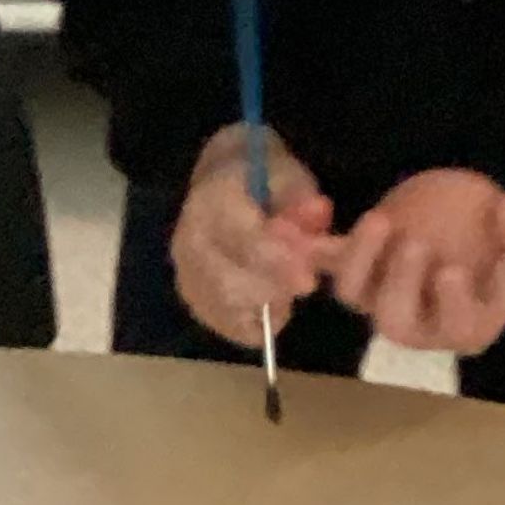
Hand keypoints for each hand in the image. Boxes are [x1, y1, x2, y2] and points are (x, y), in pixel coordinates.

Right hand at [173, 122, 337, 347]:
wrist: (227, 181)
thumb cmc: (264, 180)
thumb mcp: (289, 178)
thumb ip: (302, 202)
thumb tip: (318, 216)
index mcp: (211, 201)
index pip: (241, 240)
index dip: (276, 264)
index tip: (309, 281)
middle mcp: (188, 241)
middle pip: (228, 284)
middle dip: (273, 291)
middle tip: (306, 283)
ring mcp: (186, 273)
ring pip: (226, 310)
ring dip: (266, 308)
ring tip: (288, 289)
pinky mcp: (193, 298)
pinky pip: (225, 326)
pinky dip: (253, 325)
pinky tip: (272, 305)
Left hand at [332, 168, 504, 356]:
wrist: (476, 209)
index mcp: (468, 324)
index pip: (456, 329)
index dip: (451, 305)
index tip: (452, 271)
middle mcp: (420, 321)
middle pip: (396, 321)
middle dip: (401, 284)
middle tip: (415, 243)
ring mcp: (384, 293)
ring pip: (356, 293)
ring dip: (360, 260)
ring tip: (381, 220)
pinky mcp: (360, 263)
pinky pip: (328, 261)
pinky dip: (313, 246)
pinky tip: (314, 220)